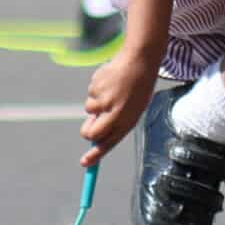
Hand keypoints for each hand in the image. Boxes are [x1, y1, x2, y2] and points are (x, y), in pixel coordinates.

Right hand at [80, 47, 158, 167]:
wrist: (139, 61)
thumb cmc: (138, 87)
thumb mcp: (132, 108)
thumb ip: (114, 121)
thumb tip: (94, 131)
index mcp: (127, 121)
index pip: (108, 144)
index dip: (95, 156)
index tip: (84, 163)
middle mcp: (114, 114)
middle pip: (90, 133)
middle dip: (87, 131)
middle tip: (92, 121)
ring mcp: (104, 101)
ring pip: (88, 110)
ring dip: (96, 103)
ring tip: (111, 91)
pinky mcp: (96, 88)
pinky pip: (90, 94)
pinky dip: (97, 89)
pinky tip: (110, 81)